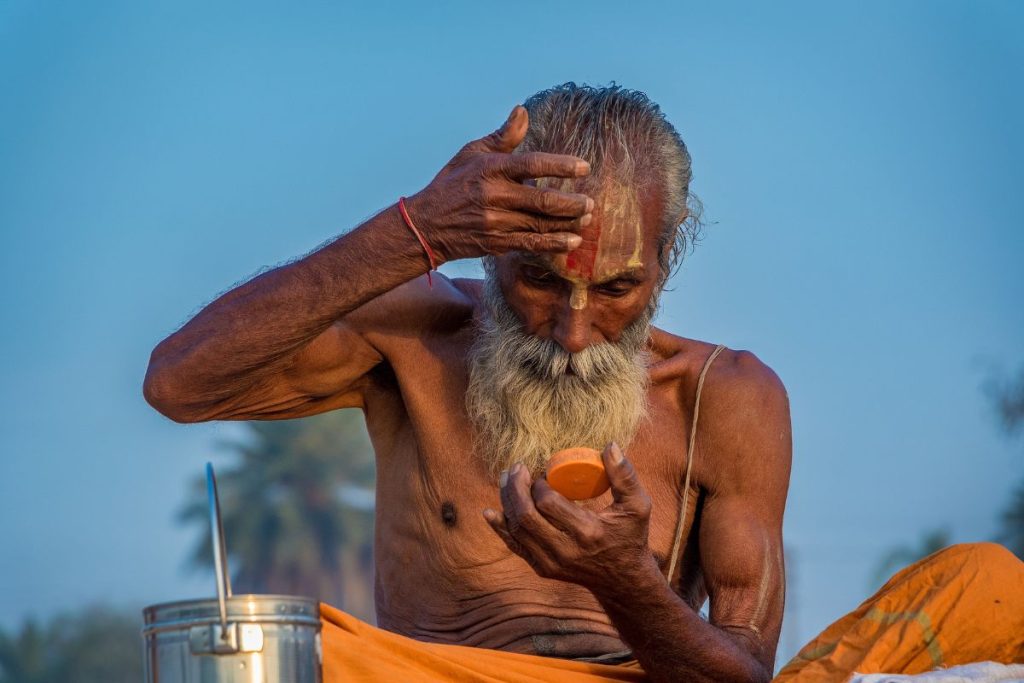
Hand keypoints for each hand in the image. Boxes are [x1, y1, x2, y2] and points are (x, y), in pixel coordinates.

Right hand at [403, 106, 593, 262]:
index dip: (560, 165)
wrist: (425, 225)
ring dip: (568, 223)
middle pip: (541, 200)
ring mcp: (495, 222)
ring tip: (588, 218)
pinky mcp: (496, 243)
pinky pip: (530, 244)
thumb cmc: (452, 183)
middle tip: (591, 201)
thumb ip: (503, 136)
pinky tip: (573, 241)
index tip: (584, 167)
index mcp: (490, 169)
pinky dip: (554, 243)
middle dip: (571, 203)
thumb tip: (523, 111)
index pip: (531, 165)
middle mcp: (493, 196)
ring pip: (540, 224)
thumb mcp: (472, 153)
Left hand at [483, 443, 655, 592]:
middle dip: (516, 489)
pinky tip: (490, 512)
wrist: (623, 580)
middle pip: (526, 518)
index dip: (539, 484)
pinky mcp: (543, 569)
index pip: (549, 504)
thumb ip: (625, 476)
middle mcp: (566, 551)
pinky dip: (501, 529)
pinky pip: (515, 547)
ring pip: (517, 531)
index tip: (542, 472)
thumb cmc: (631, 536)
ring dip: (507, 502)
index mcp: (588, 533)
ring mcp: (551, 563)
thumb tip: (610, 445)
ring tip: (507, 479)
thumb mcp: (638, 506)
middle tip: (516, 468)